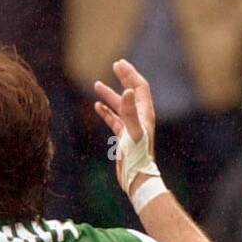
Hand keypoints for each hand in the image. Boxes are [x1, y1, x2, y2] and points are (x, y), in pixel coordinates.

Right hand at [93, 59, 159, 195]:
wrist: (136, 177)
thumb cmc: (137, 156)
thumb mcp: (132, 131)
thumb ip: (129, 111)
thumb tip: (127, 90)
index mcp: (145, 114)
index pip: (139, 87)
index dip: (130, 74)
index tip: (119, 64)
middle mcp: (139, 118)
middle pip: (131, 93)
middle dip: (123, 78)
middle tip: (115, 65)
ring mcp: (131, 127)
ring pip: (120, 106)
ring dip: (109, 95)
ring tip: (96, 85)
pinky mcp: (124, 137)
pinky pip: (114, 120)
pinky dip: (106, 111)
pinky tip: (97, 106)